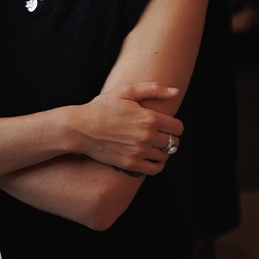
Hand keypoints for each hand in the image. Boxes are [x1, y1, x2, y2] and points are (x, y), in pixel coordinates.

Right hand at [65, 81, 183, 174]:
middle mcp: (147, 136)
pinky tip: (151, 159)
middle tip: (160, 136)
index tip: (167, 125)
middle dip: (170, 138)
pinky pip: (155, 169)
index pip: (178, 128)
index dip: (175, 126)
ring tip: (153, 146)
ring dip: (163, 151)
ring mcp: (139, 152)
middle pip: (174, 142)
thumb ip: (153, 89)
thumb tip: (175, 91)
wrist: (80, 128)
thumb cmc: (102, 108)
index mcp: (149, 118)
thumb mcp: (125, 91)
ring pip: (165, 156)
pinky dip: (157, 165)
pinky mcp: (130, 164)